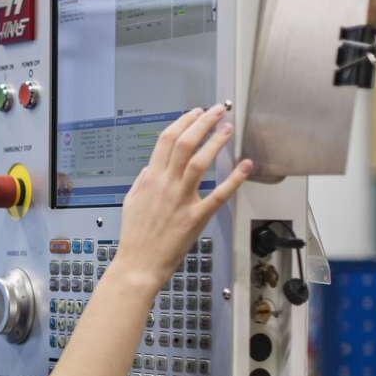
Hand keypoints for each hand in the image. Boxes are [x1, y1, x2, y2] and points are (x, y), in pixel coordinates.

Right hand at [115, 105, 251, 289]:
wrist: (139, 264)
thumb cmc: (135, 238)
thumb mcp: (130, 203)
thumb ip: (141, 182)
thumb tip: (150, 167)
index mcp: (150, 179)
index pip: (166, 140)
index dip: (182, 122)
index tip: (195, 113)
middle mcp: (166, 185)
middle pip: (184, 144)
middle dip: (202, 122)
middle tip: (217, 111)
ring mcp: (181, 200)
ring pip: (199, 162)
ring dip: (215, 142)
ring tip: (228, 128)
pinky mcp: (195, 217)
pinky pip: (218, 195)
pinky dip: (233, 179)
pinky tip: (245, 166)